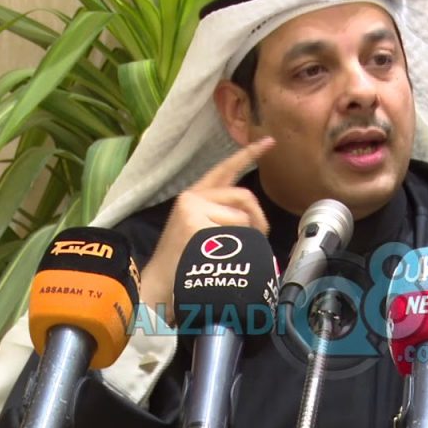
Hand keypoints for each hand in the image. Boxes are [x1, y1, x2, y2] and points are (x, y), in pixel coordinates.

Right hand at [139, 137, 274, 321]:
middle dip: (260, 218)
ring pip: (242, 218)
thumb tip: (254, 217)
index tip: (269, 142)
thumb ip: (223, 215)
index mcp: (194, 195)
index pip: (225, 169)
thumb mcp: (202, 230)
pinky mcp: (195, 224)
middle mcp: (192, 196)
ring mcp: (193, 209)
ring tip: (232, 254)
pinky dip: (237, 247)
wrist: (158, 285)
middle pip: (244, 196)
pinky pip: (235, 232)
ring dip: (248, 237)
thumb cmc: (184, 263)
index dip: (249, 154)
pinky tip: (218, 257)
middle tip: (262, 236)